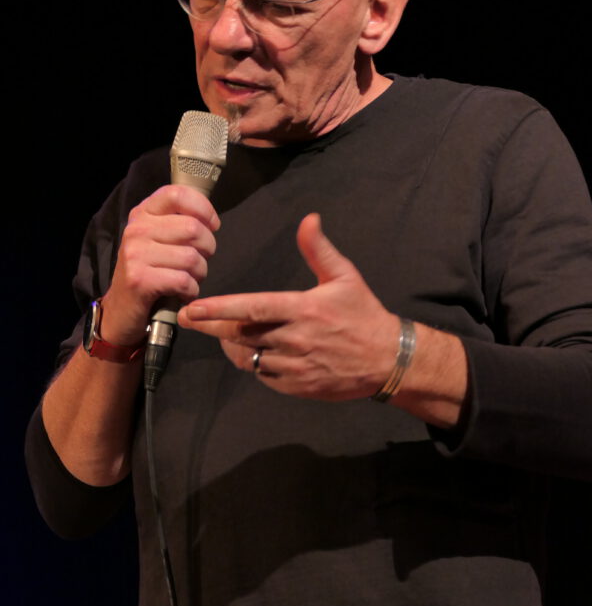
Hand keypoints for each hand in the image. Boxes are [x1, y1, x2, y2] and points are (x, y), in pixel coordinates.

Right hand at [100, 185, 219, 344]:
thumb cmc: (150, 272)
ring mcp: (135, 254)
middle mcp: (136, 229)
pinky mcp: (139, 280)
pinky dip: (190, 291)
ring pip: (191, 257)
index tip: (211, 226)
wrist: (121, 309)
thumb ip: (178, 222)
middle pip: (193, 228)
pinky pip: (184, 281)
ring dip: (199, 273)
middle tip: (198, 261)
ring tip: (189, 279)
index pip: (178, 194)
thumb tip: (210, 218)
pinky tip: (183, 293)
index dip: (203, 209)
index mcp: (143, 213)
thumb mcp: (158, 239)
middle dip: (207, 248)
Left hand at [177, 213, 398, 400]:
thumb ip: (319, 249)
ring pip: (249, 358)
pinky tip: (255, 353)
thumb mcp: (345, 276)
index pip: (252, 309)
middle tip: (190, 319)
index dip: (220, 309)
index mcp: (303, 310)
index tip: (194, 308)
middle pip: (241, 335)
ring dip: (233, 347)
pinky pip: (264, 376)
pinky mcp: (298, 386)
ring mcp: (295, 366)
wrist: (388, 359)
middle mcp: (295, 339)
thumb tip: (309, 219)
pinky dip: (254, 365)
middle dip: (211, 327)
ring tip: (223, 334)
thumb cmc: (363, 314)